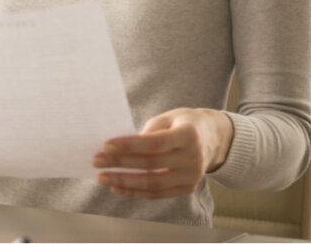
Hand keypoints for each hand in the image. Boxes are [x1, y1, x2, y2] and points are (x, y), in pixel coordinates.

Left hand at [92, 107, 233, 199]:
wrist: (214, 138)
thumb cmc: (184, 123)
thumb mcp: (168, 118)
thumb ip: (148, 132)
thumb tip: (121, 149)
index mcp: (189, 135)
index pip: (155, 143)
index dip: (129, 145)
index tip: (105, 146)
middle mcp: (194, 158)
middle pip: (151, 164)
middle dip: (120, 164)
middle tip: (96, 161)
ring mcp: (192, 176)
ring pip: (153, 184)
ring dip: (125, 182)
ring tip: (103, 177)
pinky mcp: (188, 188)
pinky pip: (158, 194)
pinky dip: (136, 192)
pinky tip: (118, 186)